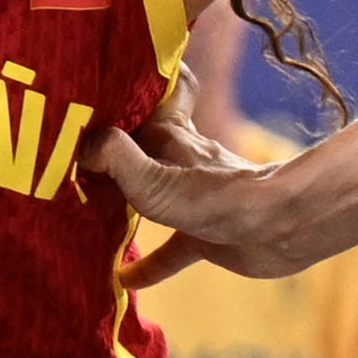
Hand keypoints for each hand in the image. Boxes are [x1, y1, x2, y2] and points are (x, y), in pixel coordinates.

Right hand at [83, 70, 309, 283]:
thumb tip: (78, 148)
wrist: (279, 230)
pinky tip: (124, 280)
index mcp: (170, 134)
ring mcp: (194, 196)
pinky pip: (170, 249)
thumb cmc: (217, 197)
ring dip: (125, 201)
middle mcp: (181, 158)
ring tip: (86, 211)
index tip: (107, 80)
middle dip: (117, 142)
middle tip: (78, 150)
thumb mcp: (152, 179)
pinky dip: (149, 264)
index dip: (140, 78)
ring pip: (153, 192)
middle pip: (145, 139)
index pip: (159, 88)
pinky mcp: (205, 234)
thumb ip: (114, 159)